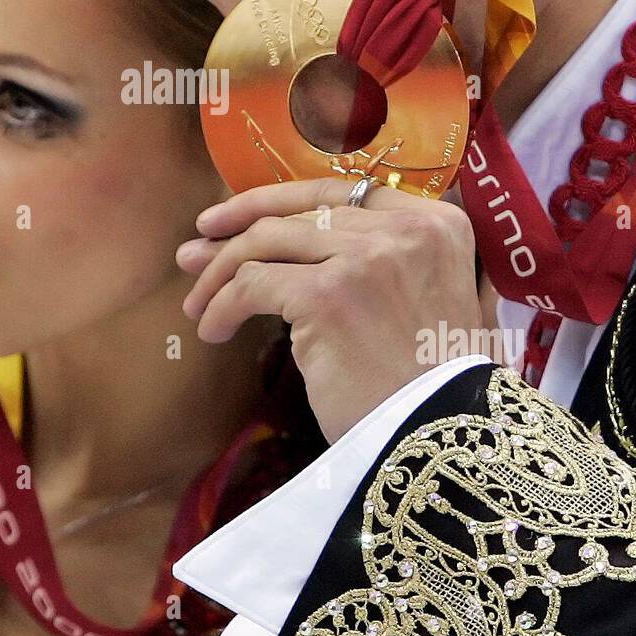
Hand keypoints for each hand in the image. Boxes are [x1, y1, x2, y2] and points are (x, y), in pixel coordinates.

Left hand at [175, 179, 481, 442]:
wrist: (441, 442)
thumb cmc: (430, 387)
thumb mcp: (428, 300)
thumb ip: (385, 259)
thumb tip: (288, 237)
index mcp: (437, 222)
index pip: (337, 192)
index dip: (274, 202)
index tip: (230, 219)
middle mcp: (404, 228)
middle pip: (296, 214)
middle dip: (234, 233)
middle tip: (194, 253)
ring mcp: (366, 258)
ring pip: (266, 243)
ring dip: (220, 274)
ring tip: (198, 304)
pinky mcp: (328, 295)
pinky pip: (252, 285)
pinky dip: (223, 306)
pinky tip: (214, 330)